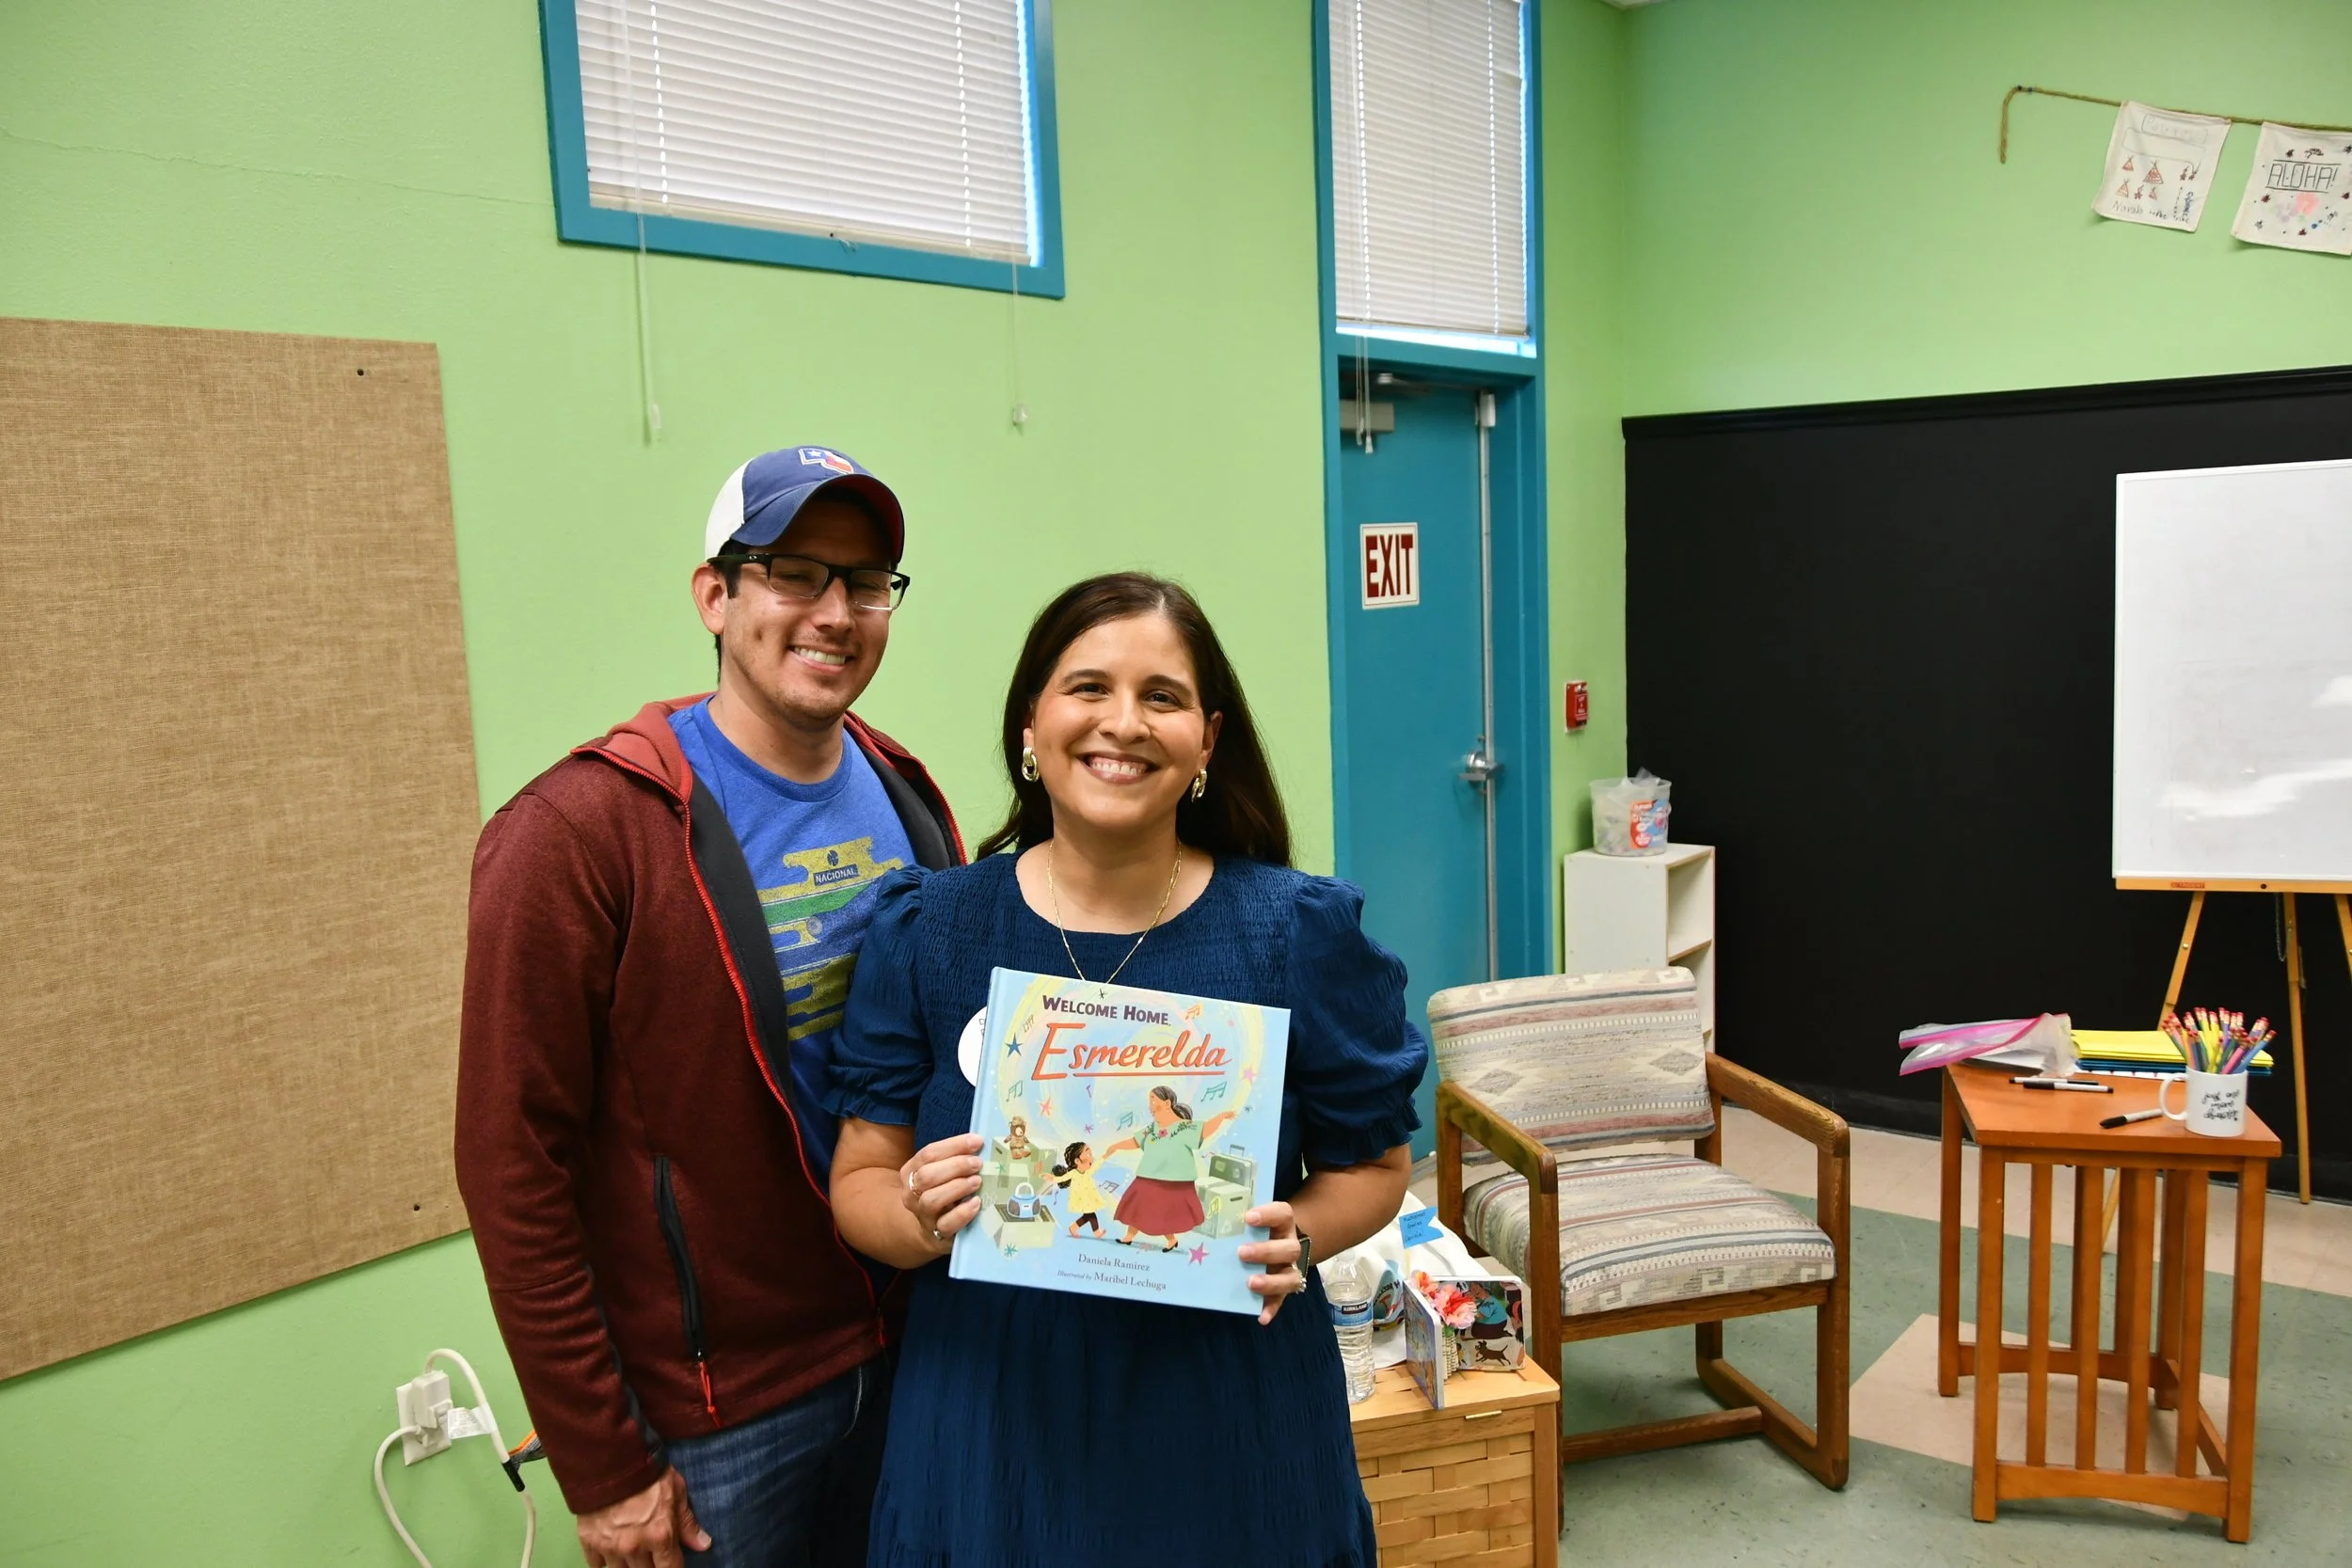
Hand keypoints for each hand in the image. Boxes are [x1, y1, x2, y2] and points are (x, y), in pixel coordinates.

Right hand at [575, 1467, 708, 1567]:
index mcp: (660, 1536)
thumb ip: (687, 1522)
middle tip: (652, 1552)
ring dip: (629, 1564)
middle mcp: (635, 1548)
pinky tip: (611, 1550)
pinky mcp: (589, 1542)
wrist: (609, 1458)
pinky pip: (597, 1565)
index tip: (672, 1562)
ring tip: (633, 1550)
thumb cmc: (648, 1472)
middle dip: (652, 1565)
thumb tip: (703, 1545)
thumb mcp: (676, 1491)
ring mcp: (610, 1547)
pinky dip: (605, 1561)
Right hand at [900, 1132, 984, 1255]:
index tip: (977, 1141)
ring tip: (977, 1181)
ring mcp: (922, 1215)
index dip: (954, 1145)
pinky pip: (946, 1224)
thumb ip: (954, 1158)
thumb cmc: (941, 1191)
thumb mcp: (941, 1172)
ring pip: (932, 1199)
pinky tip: (976, 1203)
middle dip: (955, 1166)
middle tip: (978, 1163)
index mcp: (911, 1171)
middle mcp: (911, 1193)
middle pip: (926, 1176)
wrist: (929, 1230)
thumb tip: (979, 1143)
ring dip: (957, 1187)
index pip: (928, 1154)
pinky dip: (962, 1213)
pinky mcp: (936, 1233)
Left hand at [1239, 1201, 1307, 1325]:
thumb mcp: (1245, 1222)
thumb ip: (1232, 1219)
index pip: (1283, 1213)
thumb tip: (1197, 1215)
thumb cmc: (1252, 1231)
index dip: (1269, 1214)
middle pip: (1289, 1249)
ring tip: (1250, 1283)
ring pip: (1291, 1277)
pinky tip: (1261, 1316)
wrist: (1272, 1244)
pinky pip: (1281, 1301)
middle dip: (1266, 1251)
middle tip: (1242, 1253)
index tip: (1248, 1217)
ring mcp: (1288, 1269)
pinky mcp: (1283, 1290)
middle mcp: (1289, 1245)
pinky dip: (1271, 1309)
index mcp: (1282, 1224)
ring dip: (1271, 1281)